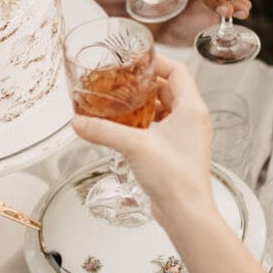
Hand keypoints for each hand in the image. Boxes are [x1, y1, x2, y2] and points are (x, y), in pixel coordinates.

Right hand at [71, 56, 214, 224]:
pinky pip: (162, 127)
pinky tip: (127, 128)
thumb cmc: (176, 177)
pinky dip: (145, 122)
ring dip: (145, 104)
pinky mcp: (177, 152)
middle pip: (170, 89)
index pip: (178, 71)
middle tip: (124, 80)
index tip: (137, 60)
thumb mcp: (133, 145)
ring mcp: (186, 137)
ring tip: (122, 102)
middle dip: (146, 84)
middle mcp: (192, 119)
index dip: (157, 62)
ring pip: (166, 109)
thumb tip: (79, 122)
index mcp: (191, 108)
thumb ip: (103, 130)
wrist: (185, 212)